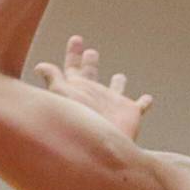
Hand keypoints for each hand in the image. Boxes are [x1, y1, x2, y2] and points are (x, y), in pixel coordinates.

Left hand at [35, 36, 152, 140]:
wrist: (102, 150)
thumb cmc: (79, 124)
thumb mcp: (62, 96)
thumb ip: (54, 79)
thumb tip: (40, 66)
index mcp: (76, 90)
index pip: (72, 67)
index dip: (73, 54)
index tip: (76, 39)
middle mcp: (94, 96)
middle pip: (91, 75)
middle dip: (90, 63)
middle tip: (90, 52)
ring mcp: (112, 105)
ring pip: (116, 89)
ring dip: (118, 82)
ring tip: (120, 76)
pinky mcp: (130, 113)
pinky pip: (140, 106)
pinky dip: (145, 102)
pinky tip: (148, 99)